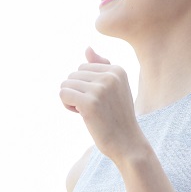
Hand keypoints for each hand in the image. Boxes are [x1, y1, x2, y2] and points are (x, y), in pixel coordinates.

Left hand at [59, 47, 147, 161]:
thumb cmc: (117, 116)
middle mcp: (110, 76)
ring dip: (72, 100)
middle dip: (77, 92)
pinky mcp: (90, 103)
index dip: (85, 85)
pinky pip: (63, 94)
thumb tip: (87, 48)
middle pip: (73, 74)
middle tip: (93, 108)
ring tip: (89, 112)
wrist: (127, 143)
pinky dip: (67, 106)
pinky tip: (81, 115)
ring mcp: (100, 89)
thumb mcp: (114, 88)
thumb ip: (102, 67)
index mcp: (117, 69)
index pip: (83, 66)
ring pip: (66, 84)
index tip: (99, 99)